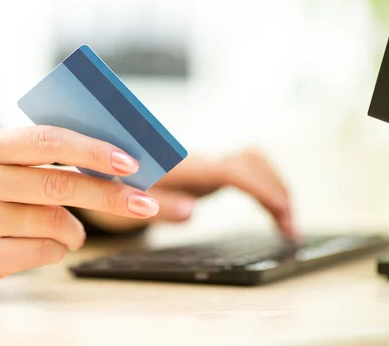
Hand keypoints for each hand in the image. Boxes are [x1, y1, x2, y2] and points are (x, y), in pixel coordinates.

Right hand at [0, 127, 158, 295]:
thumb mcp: (0, 164)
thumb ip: (45, 158)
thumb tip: (115, 162)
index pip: (49, 140)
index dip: (93, 150)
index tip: (131, 161)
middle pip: (60, 184)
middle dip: (109, 195)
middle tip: (144, 203)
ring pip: (56, 222)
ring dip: (76, 229)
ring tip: (71, 230)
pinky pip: (45, 251)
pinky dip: (58, 247)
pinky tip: (44, 243)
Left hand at [79, 149, 295, 238]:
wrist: (98, 167)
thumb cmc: (106, 183)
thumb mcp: (123, 200)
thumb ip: (157, 204)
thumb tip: (192, 212)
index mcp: (178, 165)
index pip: (228, 169)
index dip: (258, 186)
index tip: (281, 208)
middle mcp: (195, 159)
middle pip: (249, 162)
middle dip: (275, 190)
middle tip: (290, 228)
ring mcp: (203, 165)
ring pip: (252, 163)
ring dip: (274, 187)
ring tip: (287, 225)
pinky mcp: (206, 173)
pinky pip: (245, 173)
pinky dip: (264, 190)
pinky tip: (273, 214)